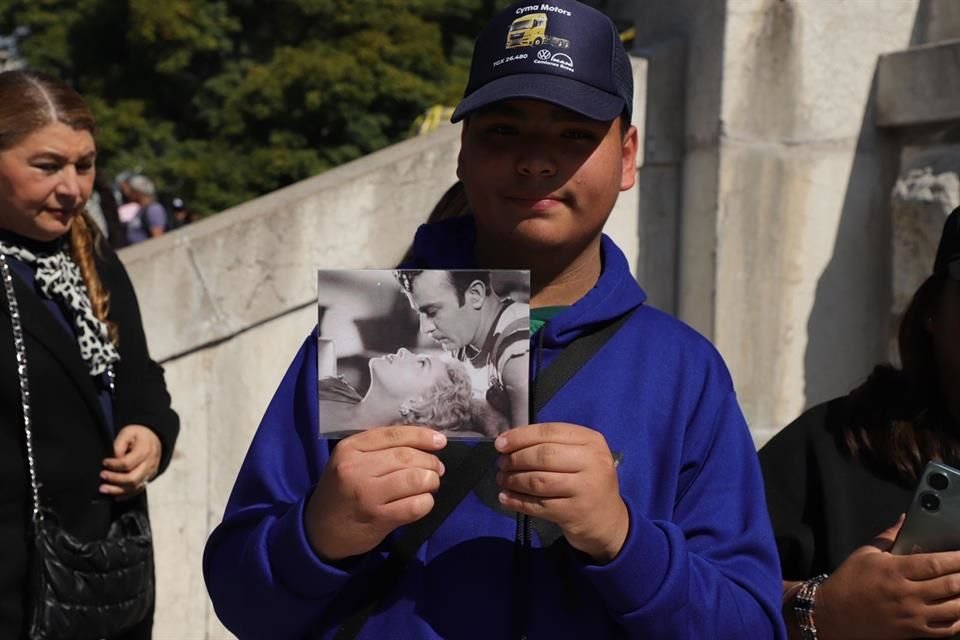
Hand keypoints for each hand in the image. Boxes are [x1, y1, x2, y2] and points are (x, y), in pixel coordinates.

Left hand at [100, 424, 161, 498]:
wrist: (153, 438)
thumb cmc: (138, 435)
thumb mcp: (127, 433)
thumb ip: (119, 445)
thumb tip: (113, 460)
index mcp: (145, 450)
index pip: (127, 463)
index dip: (113, 465)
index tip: (104, 462)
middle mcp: (150, 463)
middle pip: (132, 478)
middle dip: (114, 479)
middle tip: (102, 476)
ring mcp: (150, 472)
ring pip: (135, 487)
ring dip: (117, 490)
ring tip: (104, 489)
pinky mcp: (149, 478)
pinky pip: (138, 490)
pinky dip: (126, 495)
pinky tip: (115, 495)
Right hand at [305, 426, 446, 560]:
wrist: (319, 531)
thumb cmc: (341, 491)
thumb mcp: (350, 461)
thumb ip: (379, 449)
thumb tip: (423, 442)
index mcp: (350, 448)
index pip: (394, 434)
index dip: (422, 436)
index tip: (440, 441)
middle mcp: (356, 468)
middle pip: (407, 457)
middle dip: (430, 461)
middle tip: (437, 468)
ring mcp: (367, 494)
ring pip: (415, 479)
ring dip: (431, 481)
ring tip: (431, 484)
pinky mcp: (377, 518)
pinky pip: (414, 506)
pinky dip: (426, 502)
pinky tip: (423, 502)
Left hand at [494, 422, 626, 562]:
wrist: (607, 520)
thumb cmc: (586, 480)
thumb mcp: (579, 455)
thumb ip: (551, 444)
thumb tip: (508, 441)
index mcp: (592, 441)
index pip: (550, 432)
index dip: (521, 436)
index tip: (500, 443)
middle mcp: (592, 463)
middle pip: (543, 456)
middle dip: (515, 459)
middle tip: (501, 464)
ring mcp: (585, 489)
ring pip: (538, 481)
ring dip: (513, 480)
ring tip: (502, 479)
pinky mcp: (574, 513)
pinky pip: (537, 505)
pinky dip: (516, 500)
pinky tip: (505, 497)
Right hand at [814, 517, 959, 638]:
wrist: (832, 614)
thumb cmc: (847, 582)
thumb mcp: (864, 554)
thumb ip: (889, 536)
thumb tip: (904, 519)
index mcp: (893, 570)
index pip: (935, 563)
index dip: (957, 558)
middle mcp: (905, 594)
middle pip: (950, 585)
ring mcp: (911, 616)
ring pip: (953, 608)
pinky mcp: (912, 632)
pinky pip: (945, 629)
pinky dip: (959, 621)